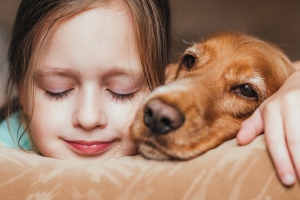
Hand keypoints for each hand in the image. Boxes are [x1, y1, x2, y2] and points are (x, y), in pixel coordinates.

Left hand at [237, 69, 299, 185]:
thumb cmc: (281, 103)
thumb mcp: (264, 112)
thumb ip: (252, 126)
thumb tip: (240, 142)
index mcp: (271, 109)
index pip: (275, 139)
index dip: (281, 160)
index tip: (287, 180)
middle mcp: (289, 104)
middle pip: (294, 138)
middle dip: (298, 161)